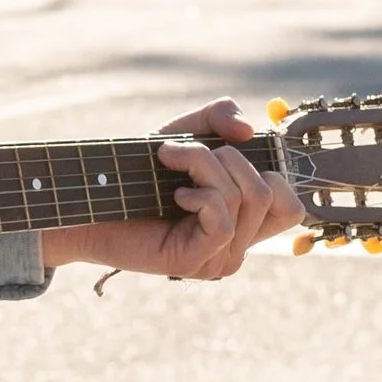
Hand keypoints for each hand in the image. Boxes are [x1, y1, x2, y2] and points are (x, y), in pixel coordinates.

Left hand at [39, 97, 298, 284]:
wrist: (89, 202)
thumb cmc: (136, 173)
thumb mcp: (184, 134)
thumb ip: (218, 119)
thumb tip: (248, 129)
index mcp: (243, 223)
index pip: (291, 205)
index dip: (270, 169)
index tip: (226, 150)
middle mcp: (238, 246)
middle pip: (272, 193)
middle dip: (230, 158)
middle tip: (186, 153)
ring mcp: (220, 259)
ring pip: (246, 199)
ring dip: (205, 166)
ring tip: (170, 162)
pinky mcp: (197, 263)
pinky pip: (223, 219)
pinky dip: (200, 194)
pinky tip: (174, 195)